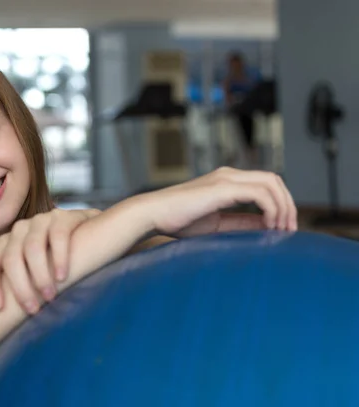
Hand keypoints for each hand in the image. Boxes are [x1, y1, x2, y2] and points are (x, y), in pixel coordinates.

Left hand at [0, 208, 100, 313]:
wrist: (92, 234)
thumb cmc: (55, 257)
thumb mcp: (26, 265)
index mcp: (8, 242)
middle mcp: (22, 228)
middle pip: (12, 258)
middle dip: (20, 287)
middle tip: (32, 310)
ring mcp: (43, 220)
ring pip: (33, 248)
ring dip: (40, 276)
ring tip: (50, 297)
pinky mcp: (65, 217)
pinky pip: (58, 236)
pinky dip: (59, 257)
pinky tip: (63, 276)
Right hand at [142, 167, 296, 236]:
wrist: (152, 214)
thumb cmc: (176, 221)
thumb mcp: (216, 224)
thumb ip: (241, 222)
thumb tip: (266, 227)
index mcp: (226, 181)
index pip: (265, 184)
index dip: (281, 205)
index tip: (283, 229)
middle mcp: (229, 175)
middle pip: (274, 180)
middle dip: (288, 204)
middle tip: (290, 229)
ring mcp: (226, 178)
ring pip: (271, 183)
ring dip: (283, 206)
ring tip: (282, 229)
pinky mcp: (222, 187)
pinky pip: (260, 193)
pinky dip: (271, 209)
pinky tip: (269, 225)